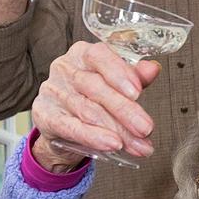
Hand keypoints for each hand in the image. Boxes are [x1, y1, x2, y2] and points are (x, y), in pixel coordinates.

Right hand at [31, 41, 159, 170]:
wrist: (61, 124)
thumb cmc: (92, 96)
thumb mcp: (116, 83)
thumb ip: (134, 76)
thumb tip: (153, 69)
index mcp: (83, 53)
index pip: (100, 56)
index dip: (120, 73)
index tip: (138, 92)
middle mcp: (65, 69)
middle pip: (96, 88)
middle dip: (125, 110)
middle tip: (146, 128)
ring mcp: (52, 92)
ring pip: (88, 111)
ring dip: (117, 130)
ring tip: (137, 144)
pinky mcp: (44, 116)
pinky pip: (71, 127)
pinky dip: (94, 137)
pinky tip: (112, 144)